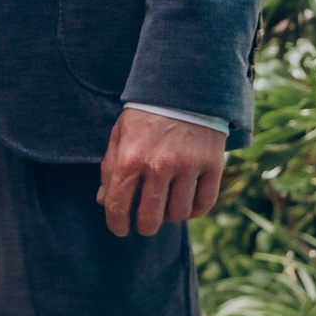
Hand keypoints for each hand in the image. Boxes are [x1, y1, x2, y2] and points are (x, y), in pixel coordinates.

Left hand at [97, 106, 226, 237]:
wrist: (186, 86)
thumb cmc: (147, 114)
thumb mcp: (120, 135)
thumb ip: (110, 168)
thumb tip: (104, 202)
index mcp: (130, 158)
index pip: (118, 206)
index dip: (117, 224)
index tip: (121, 229)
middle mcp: (158, 165)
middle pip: (151, 219)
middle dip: (145, 227)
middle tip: (146, 223)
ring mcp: (188, 166)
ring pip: (178, 214)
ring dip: (171, 216)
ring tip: (167, 205)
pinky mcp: (212, 165)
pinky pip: (204, 204)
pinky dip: (194, 210)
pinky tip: (187, 203)